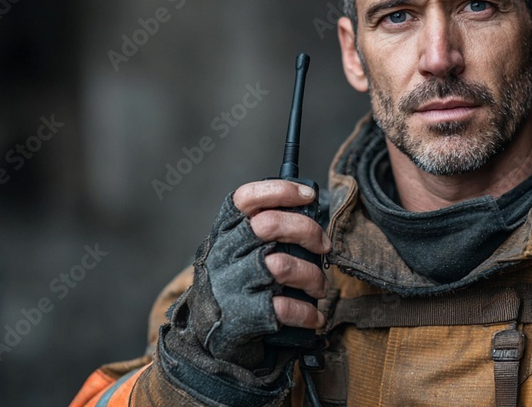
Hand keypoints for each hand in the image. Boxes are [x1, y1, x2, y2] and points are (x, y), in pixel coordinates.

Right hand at [160, 180, 328, 371]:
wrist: (208, 341)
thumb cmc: (235, 286)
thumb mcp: (237, 252)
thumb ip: (262, 231)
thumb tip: (310, 214)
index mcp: (223, 233)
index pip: (246, 198)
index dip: (281, 191)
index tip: (308, 195)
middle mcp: (223, 255)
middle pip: (270, 225)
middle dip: (307, 231)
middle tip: (323, 246)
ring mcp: (231, 285)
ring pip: (282, 265)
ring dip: (312, 275)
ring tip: (320, 286)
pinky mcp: (242, 316)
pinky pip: (285, 307)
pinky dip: (307, 312)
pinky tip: (313, 316)